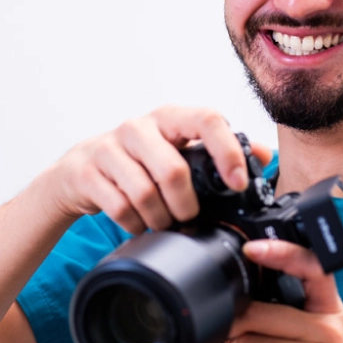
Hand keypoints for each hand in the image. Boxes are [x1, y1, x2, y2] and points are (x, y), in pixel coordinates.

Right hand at [38, 106, 260, 234]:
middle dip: (187, 205)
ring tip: (162, 223)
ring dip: (160, 218)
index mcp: (169, 118)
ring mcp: (109, 147)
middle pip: (174, 170)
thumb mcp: (177, 150)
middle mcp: (138, 127)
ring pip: (146, 193)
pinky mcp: (87, 172)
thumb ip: (219, 152)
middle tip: (189, 217)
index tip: (238, 184)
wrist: (79, 172)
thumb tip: (264, 155)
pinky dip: (135, 224)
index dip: (227, 152)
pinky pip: (120, 208)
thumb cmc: (138, 161)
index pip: (207, 119)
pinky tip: (138, 223)